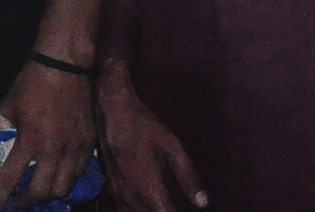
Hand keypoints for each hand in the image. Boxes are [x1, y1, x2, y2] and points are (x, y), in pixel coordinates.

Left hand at [0, 62, 93, 211]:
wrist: (66, 63)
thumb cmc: (32, 81)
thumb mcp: (8, 104)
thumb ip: (0, 125)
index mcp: (29, 140)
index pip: (11, 179)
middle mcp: (53, 149)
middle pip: (42, 192)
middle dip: (28, 201)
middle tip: (18, 200)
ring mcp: (74, 147)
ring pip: (64, 186)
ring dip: (49, 193)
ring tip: (40, 190)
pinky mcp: (89, 141)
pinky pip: (80, 171)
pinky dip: (68, 178)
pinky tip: (60, 173)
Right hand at [96, 60, 207, 210]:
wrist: (112, 112)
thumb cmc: (145, 127)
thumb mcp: (173, 147)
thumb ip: (189, 177)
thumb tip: (203, 202)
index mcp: (150, 190)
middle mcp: (132, 197)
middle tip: (174, 207)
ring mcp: (119, 194)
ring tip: (162, 208)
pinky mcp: (112, 188)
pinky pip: (124, 211)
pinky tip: (146, 208)